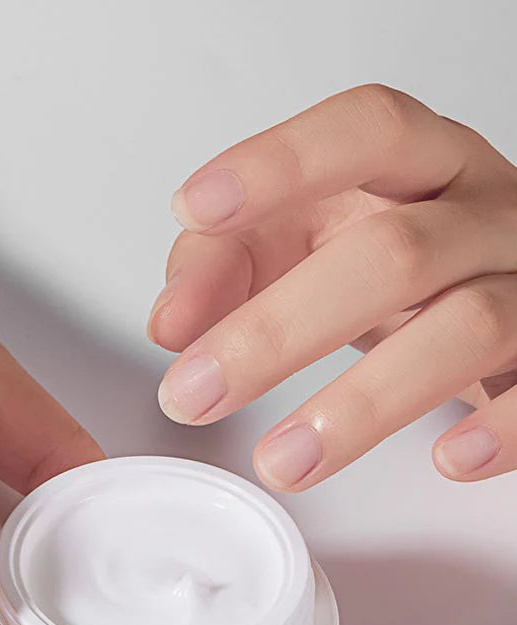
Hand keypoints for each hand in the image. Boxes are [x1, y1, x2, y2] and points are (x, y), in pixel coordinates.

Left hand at [150, 84, 516, 489]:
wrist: (516, 295)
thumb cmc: (402, 267)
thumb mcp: (308, 243)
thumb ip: (227, 266)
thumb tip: (172, 323)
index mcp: (424, 169)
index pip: (365, 132)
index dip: (282, 164)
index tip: (197, 207)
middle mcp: (485, 216)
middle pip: (393, 252)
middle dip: (279, 331)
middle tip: (195, 392)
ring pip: (465, 327)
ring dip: (361, 405)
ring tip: (282, 460)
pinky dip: (501, 429)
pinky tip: (447, 457)